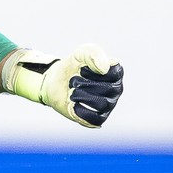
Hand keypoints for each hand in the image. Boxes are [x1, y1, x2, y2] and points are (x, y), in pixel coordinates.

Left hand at [4, 43, 123, 127]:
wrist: (56, 80)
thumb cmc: (74, 65)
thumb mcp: (82, 53)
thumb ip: (94, 54)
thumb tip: (104, 69)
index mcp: (116, 73)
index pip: (114, 74)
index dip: (93, 71)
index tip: (82, 68)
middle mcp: (115, 90)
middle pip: (108, 89)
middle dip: (85, 83)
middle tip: (74, 80)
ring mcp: (107, 105)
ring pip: (101, 104)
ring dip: (81, 95)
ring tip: (72, 91)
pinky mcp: (96, 119)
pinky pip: (94, 119)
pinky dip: (80, 111)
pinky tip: (72, 103)